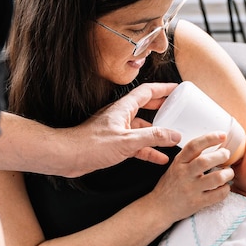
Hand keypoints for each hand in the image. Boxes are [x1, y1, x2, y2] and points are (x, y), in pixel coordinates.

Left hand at [62, 83, 181, 176]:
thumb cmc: (91, 145)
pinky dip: (148, 149)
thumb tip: (174, 134)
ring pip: (142, 128)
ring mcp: (117, 130)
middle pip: (146, 107)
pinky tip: (158, 157)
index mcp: (123, 108)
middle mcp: (121, 116)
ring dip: (157, 132)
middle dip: (162, 107)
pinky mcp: (114, 143)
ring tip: (172, 136)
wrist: (68, 157)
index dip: (163, 88)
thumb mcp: (127, 141)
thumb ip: (153, 137)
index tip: (176, 88)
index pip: (147, 92)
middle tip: (177, 107)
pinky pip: (136, 144)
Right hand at [148, 131, 233, 223]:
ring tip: (229, 172)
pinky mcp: (197, 203)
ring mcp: (191, 189)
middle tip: (227, 155)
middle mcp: (184, 174)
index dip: (210, 138)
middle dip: (221, 155)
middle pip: (206, 161)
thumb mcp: (175, 166)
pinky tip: (224, 187)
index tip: (222, 135)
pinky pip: (218, 195)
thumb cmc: (170, 185)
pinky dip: (226, 189)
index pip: (194, 146)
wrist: (159, 207)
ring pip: (215, 178)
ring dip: (227, 174)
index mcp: (179, 162)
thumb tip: (213, 145)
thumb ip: (190, 157)